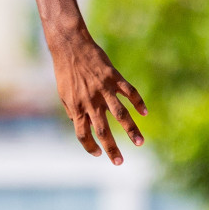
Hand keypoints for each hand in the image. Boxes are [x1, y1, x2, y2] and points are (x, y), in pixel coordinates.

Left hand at [50, 31, 146, 164]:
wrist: (70, 47)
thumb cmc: (65, 71)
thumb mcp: (63, 94)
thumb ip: (72, 110)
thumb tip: (78, 125)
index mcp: (76, 107)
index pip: (83, 134)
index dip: (90, 147)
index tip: (98, 154)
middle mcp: (90, 101)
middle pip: (103, 130)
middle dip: (112, 148)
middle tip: (120, 162)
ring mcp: (103, 89)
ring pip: (120, 114)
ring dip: (131, 130)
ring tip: (139, 143)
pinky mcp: (114, 77)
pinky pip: (129, 92)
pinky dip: (138, 102)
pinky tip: (144, 112)